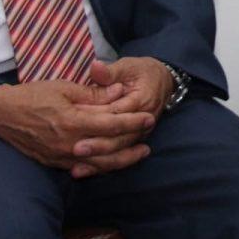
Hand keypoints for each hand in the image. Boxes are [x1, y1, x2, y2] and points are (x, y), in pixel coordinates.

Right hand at [0, 79, 153, 175]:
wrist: (0, 115)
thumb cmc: (32, 96)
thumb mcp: (64, 87)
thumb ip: (93, 94)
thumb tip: (119, 93)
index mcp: (72, 121)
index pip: (111, 124)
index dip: (132, 122)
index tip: (149, 118)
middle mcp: (68, 144)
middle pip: (109, 150)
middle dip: (131, 146)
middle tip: (149, 142)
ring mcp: (60, 157)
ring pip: (98, 165)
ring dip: (120, 161)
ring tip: (138, 155)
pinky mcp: (54, 163)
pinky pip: (82, 168)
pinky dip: (100, 167)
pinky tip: (112, 163)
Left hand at [67, 57, 176, 178]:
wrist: (163, 81)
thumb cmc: (141, 71)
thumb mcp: (127, 66)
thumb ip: (110, 71)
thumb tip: (95, 68)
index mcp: (141, 100)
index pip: (117, 111)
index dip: (97, 117)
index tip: (77, 120)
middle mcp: (144, 121)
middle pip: (119, 137)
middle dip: (98, 145)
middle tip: (76, 149)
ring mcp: (141, 133)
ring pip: (118, 151)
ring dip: (98, 160)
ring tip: (76, 167)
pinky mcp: (134, 140)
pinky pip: (117, 156)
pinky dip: (100, 166)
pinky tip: (81, 172)